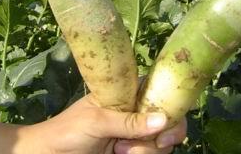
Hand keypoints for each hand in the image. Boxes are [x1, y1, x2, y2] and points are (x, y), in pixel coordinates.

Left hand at [19, 94, 186, 153]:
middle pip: (168, 123)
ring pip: (160, 145)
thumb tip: (163, 120)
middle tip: (138, 147)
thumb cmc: (68, 130)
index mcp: (129, 96)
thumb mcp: (97, 121)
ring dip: (144, 151)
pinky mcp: (132, 153)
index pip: (161, 93)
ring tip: (118, 151)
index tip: (166, 127)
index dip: (172, 107)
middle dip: (160, 138)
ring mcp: (135, 137)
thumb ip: (129, 121)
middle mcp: (136, 114)